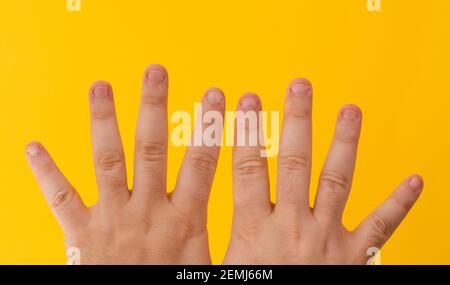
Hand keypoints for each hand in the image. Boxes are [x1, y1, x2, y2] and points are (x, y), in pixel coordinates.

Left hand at [26, 65, 224, 263]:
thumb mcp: (202, 266)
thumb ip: (214, 238)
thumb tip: (243, 231)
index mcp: (182, 220)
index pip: (201, 163)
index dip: (209, 127)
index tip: (213, 95)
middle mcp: (146, 212)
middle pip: (151, 149)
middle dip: (154, 107)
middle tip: (155, 72)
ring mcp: (111, 218)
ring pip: (108, 160)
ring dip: (104, 121)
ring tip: (101, 87)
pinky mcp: (81, 231)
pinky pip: (60, 197)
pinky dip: (46, 171)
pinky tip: (33, 146)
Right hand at [223, 79, 422, 263]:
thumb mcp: (225, 273)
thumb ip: (209, 249)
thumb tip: (183, 241)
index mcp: (256, 230)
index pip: (246, 169)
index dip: (244, 132)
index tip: (245, 101)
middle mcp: (293, 227)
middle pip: (294, 162)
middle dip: (296, 121)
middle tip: (300, 87)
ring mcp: (327, 238)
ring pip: (336, 180)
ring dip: (345, 143)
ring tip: (350, 110)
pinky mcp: (354, 255)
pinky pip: (382, 226)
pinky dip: (400, 202)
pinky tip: (416, 180)